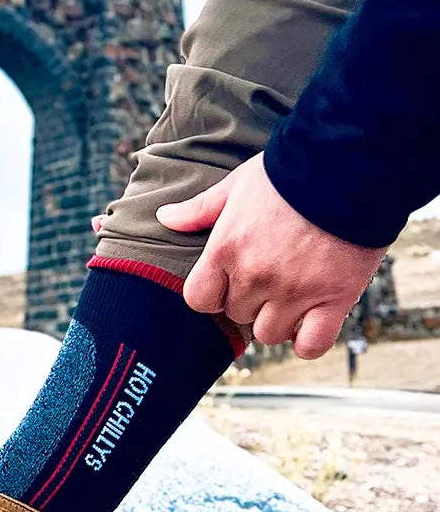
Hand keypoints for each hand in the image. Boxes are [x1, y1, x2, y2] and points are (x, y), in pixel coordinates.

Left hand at [155, 154, 385, 358]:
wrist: (348, 166)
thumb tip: (164, 217)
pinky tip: (311, 321)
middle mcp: (256, 276)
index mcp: (226, 250)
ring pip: (270, 334)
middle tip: (269, 278)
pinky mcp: (334, 299)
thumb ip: (199, 209)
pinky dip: (309, 341)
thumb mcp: (236, 185)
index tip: (228, 282)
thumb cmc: (288, 173)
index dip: (212, 294)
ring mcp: (294, 291)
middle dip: (249, 301)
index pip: (199, 299)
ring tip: (291, 296)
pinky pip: (312, 345)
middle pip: (237, 315)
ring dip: (277, 320)